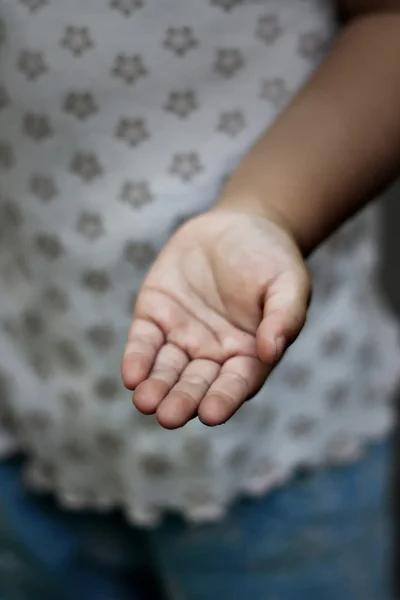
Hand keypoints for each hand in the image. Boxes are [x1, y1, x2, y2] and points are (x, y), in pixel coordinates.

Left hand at [122, 209, 309, 428]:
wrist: (237, 225)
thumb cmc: (271, 258)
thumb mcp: (288, 282)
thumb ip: (284, 315)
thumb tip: (271, 350)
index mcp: (248, 354)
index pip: (236, 383)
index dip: (224, 399)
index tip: (211, 414)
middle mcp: (213, 353)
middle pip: (196, 383)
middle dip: (182, 400)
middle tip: (169, 416)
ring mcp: (182, 336)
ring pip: (166, 369)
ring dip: (155, 387)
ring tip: (145, 402)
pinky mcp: (155, 315)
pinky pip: (144, 341)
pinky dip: (137, 359)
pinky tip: (131, 376)